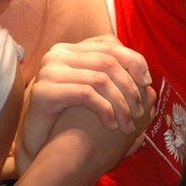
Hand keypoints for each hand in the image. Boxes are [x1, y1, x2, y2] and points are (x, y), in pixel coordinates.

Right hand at [15, 35, 153, 170]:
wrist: (39, 141)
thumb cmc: (70, 117)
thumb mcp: (91, 90)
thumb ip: (109, 76)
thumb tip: (145, 76)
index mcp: (69, 49)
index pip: (109, 44)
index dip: (133, 60)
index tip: (146, 82)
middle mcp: (57, 54)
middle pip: (108, 61)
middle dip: (129, 86)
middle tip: (139, 110)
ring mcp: (48, 71)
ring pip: (100, 79)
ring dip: (121, 103)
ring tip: (127, 123)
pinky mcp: (44, 91)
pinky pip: (87, 95)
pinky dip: (106, 110)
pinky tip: (112, 126)